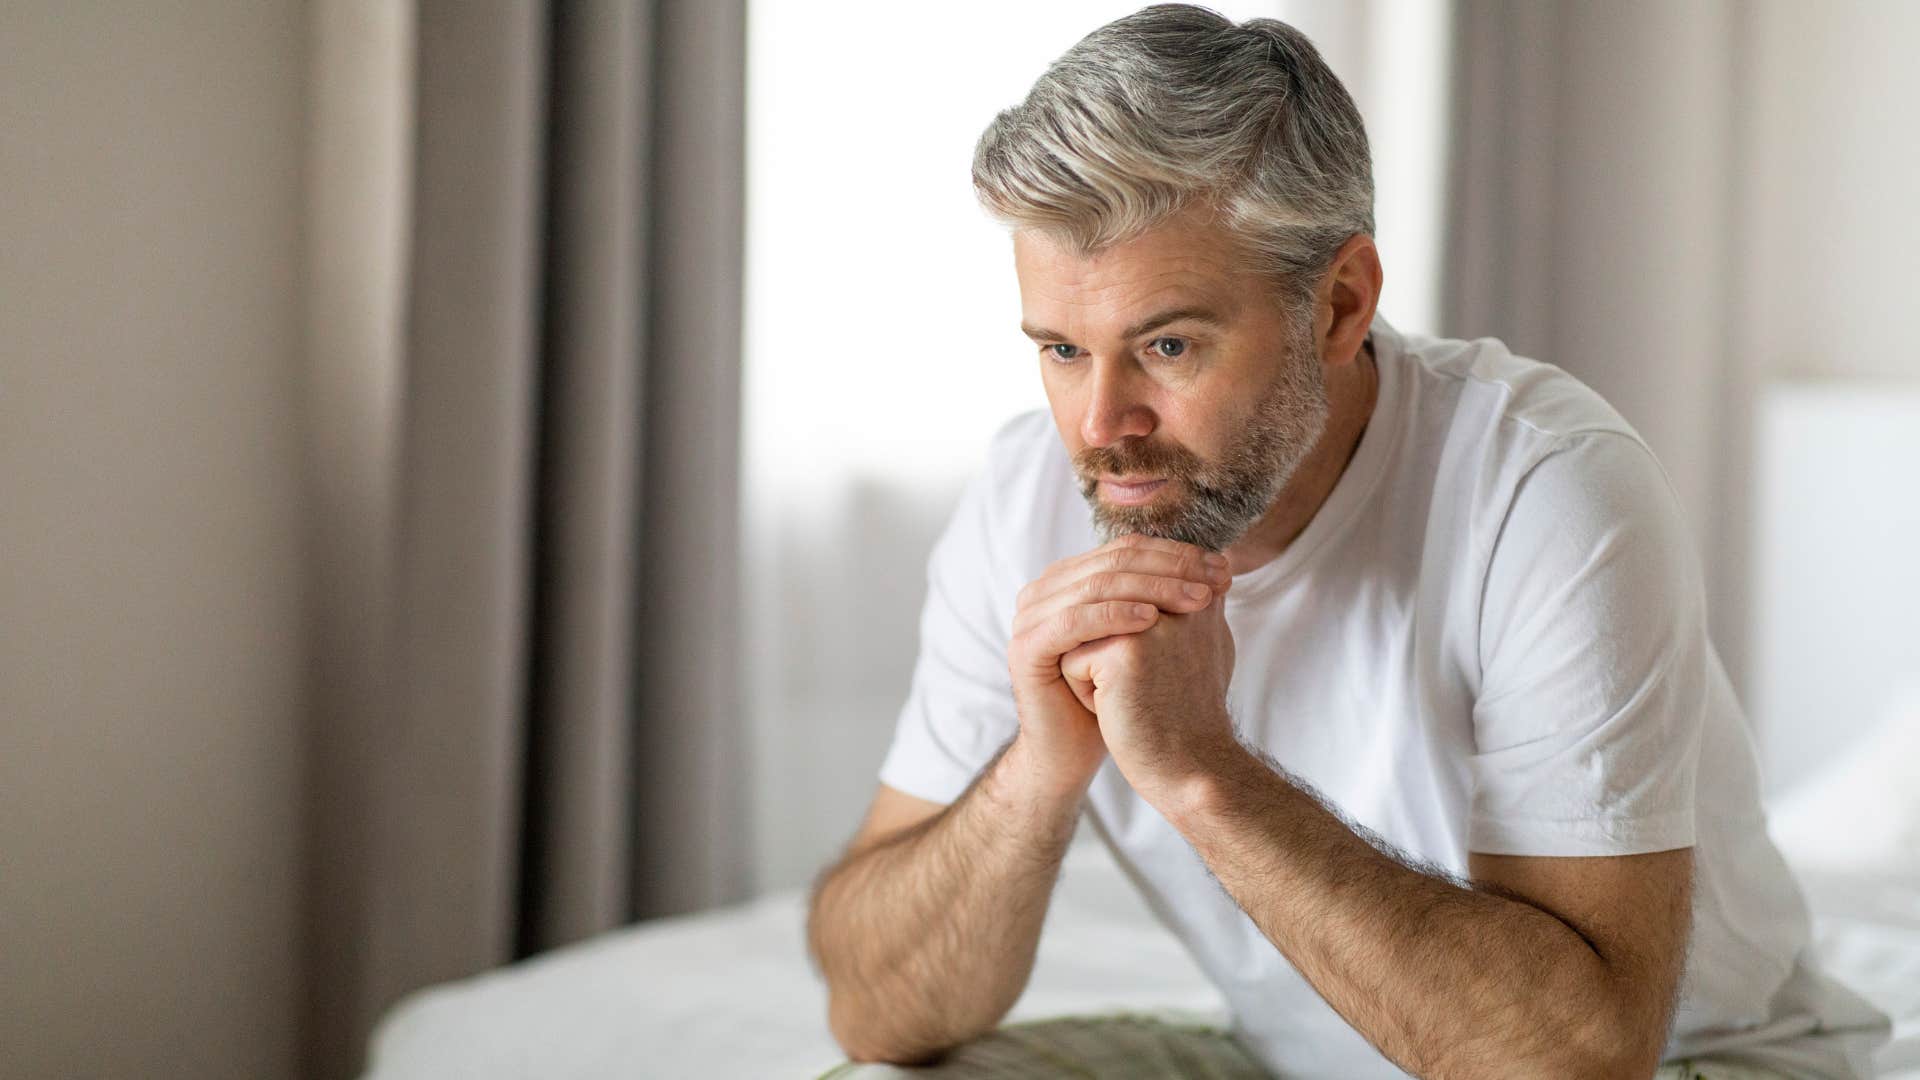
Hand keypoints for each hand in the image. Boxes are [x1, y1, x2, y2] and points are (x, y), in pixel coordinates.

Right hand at [1007, 535, 1229, 792]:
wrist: (1077, 750)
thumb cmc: (1117, 695)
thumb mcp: (1147, 637)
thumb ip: (1169, 597)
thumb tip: (1224, 560)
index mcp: (1070, 578)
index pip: (1126, 549)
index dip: (1177, 554)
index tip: (1224, 568)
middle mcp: (1045, 590)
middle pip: (1113, 563)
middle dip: (1171, 569)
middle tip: (1215, 580)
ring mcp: (1030, 616)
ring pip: (1097, 587)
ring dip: (1152, 588)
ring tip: (1196, 599)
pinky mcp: (1025, 647)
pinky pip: (1074, 621)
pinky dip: (1114, 615)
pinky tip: (1151, 620)